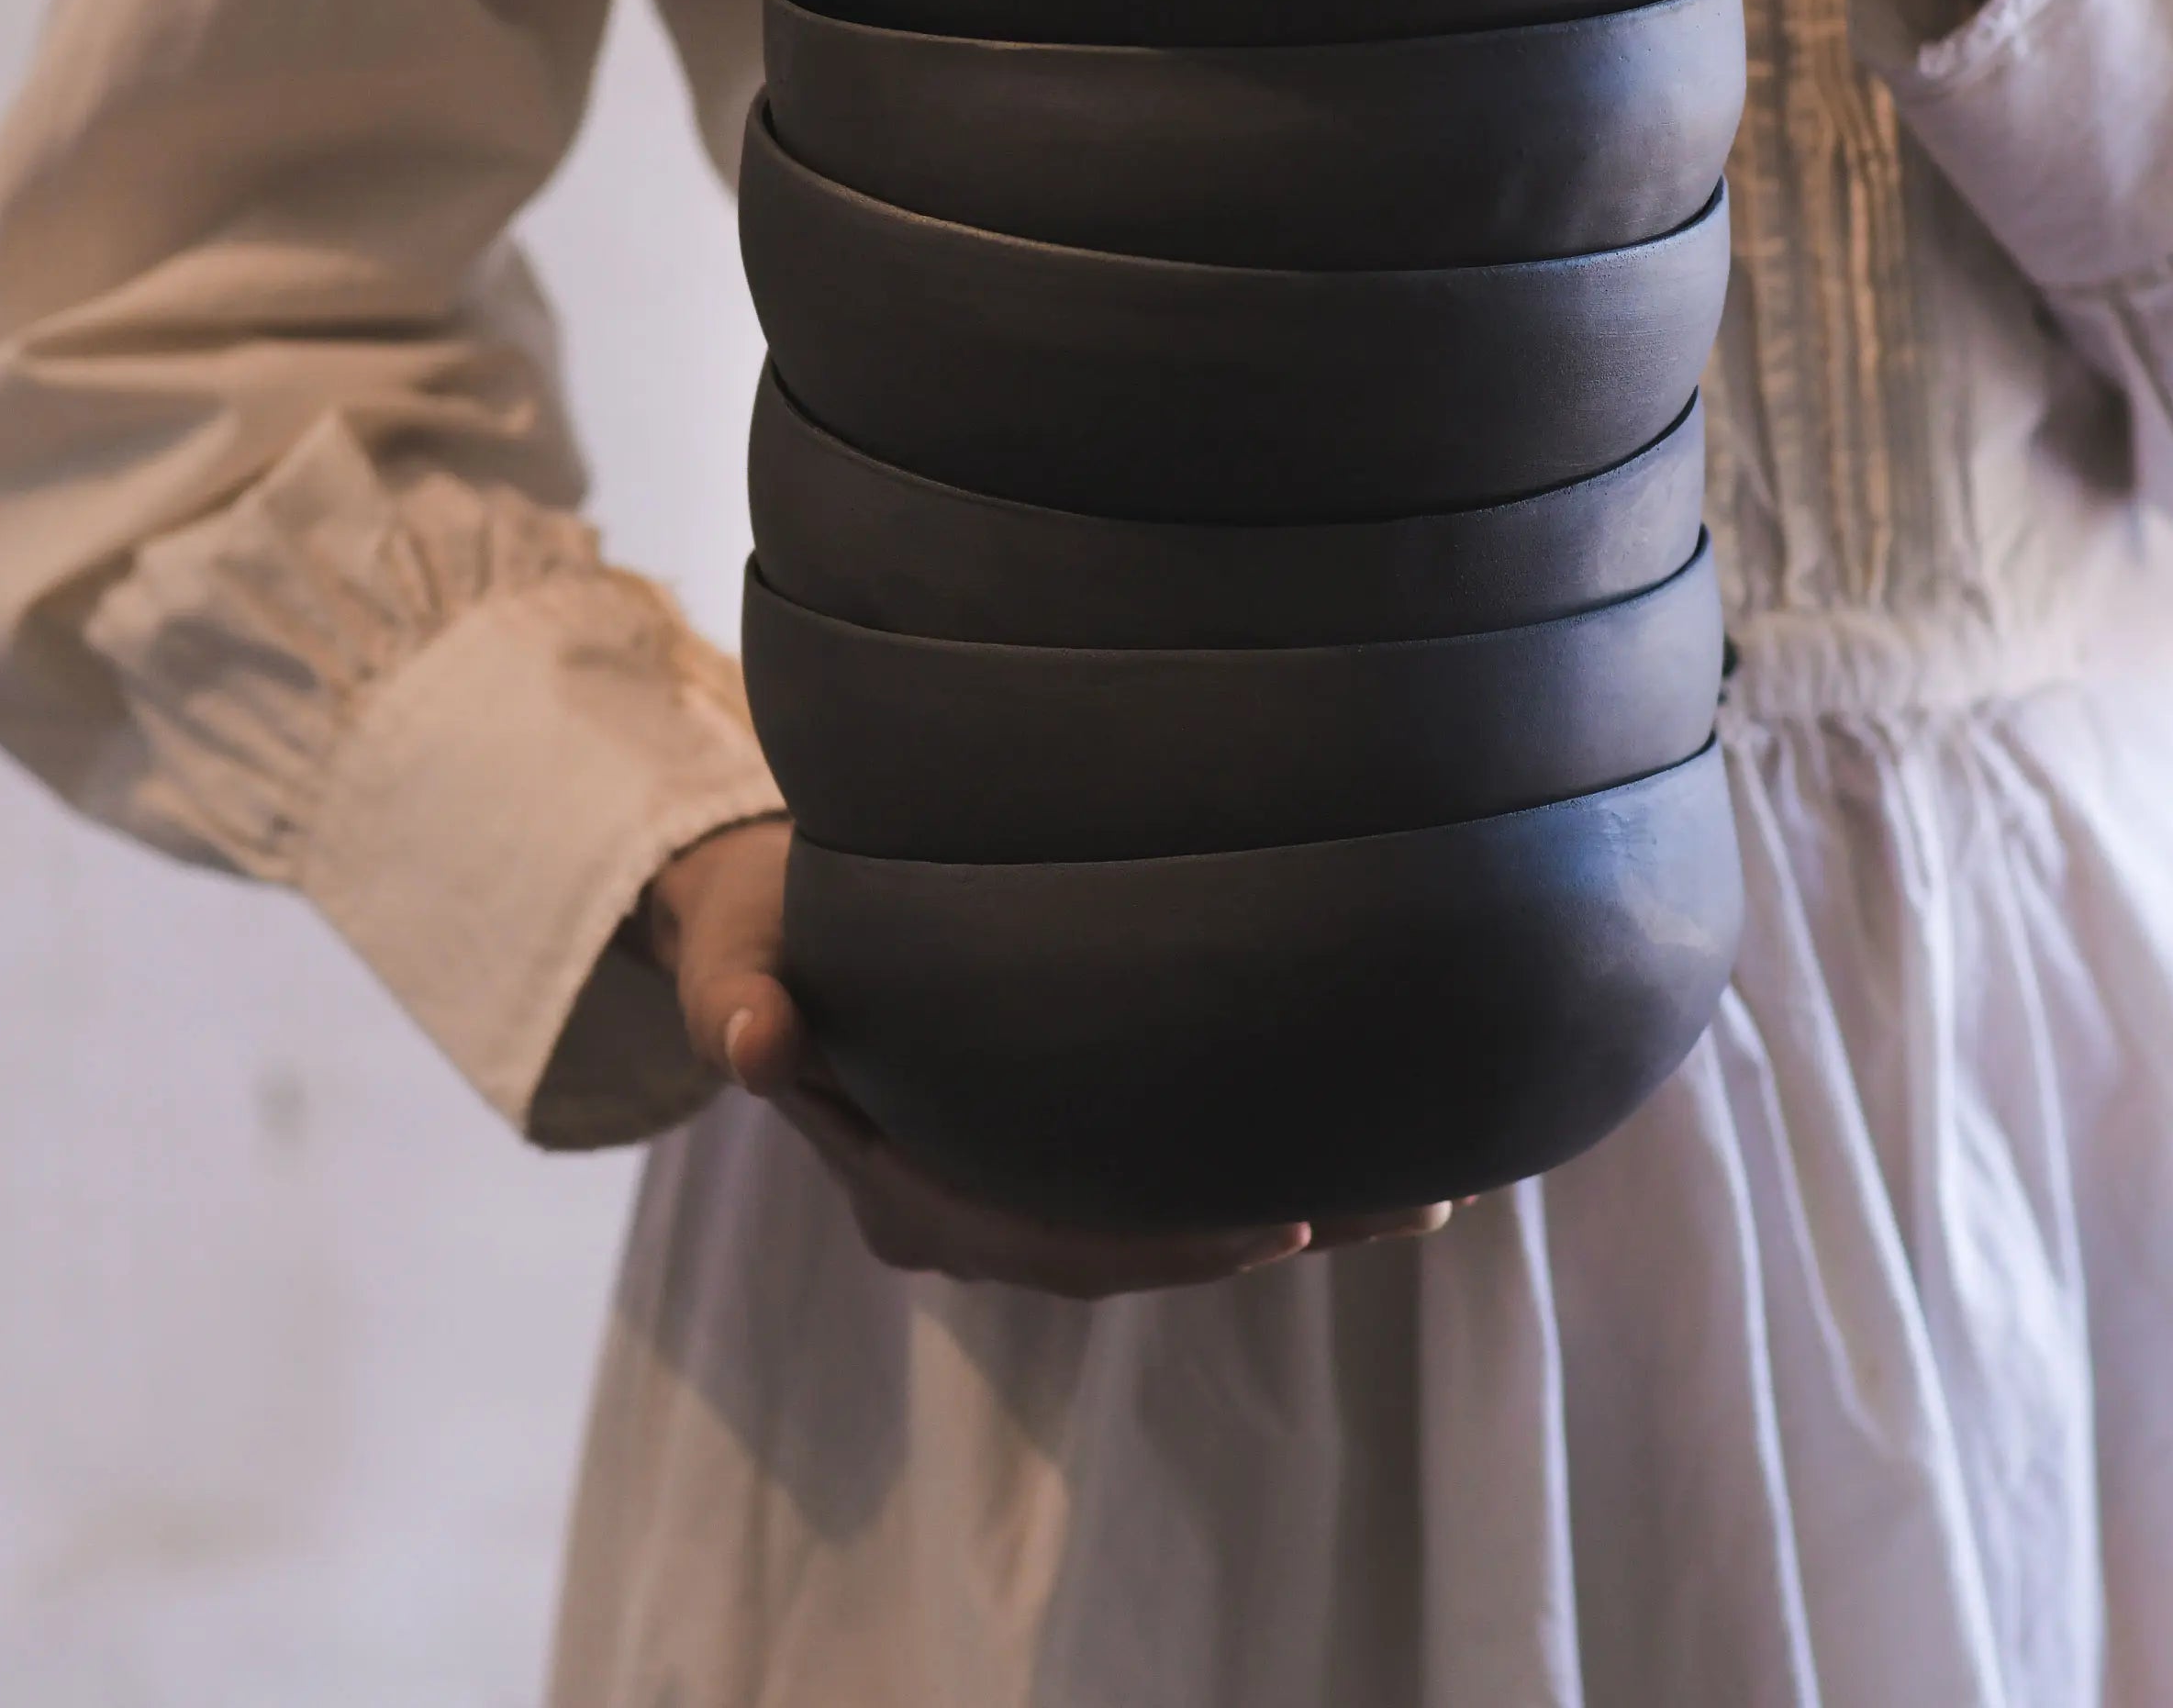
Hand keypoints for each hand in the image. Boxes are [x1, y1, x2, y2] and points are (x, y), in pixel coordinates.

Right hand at [643, 818, 1454, 1297]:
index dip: (1162, 1241)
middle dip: (1270, 1233)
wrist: (773, 926)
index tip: (1274, 1224)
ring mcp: (1025, 1183)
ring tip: (1433, 1191)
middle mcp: (976, 1210)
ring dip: (1299, 1210)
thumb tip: (747, 1039)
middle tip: (1406, 1207)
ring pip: (1175, 1219)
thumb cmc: (764, 928)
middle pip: (1138, 1247)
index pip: (1050, 1243)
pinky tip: (1374, 1146)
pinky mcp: (1064, 1140)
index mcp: (906, 1194)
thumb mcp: (739, 954)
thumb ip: (742, 995)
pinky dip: (1266, 1162)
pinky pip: (1175, 1171)